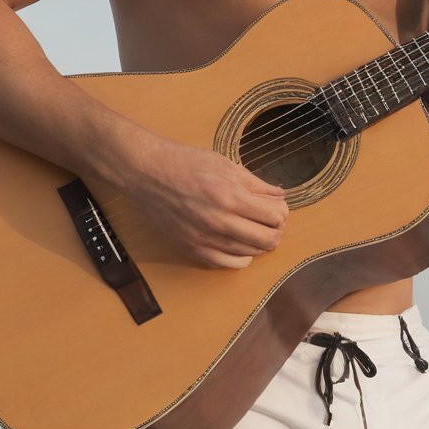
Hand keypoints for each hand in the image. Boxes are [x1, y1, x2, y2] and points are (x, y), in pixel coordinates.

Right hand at [128, 136, 288, 269]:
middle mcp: (220, 222)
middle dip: (275, 230)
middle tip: (270, 221)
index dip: (281, 213)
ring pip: (250, 253)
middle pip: (267, 240)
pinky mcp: (193, 249)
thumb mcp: (226, 165)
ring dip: (259, 243)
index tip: (276, 208)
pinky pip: (228, 264)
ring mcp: (205, 239)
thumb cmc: (186, 164)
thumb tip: (280, 197)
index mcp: (231, 197)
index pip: (275, 217)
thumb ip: (256, 185)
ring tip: (255, 229)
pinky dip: (241, 257)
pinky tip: (240, 245)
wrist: (148, 173)